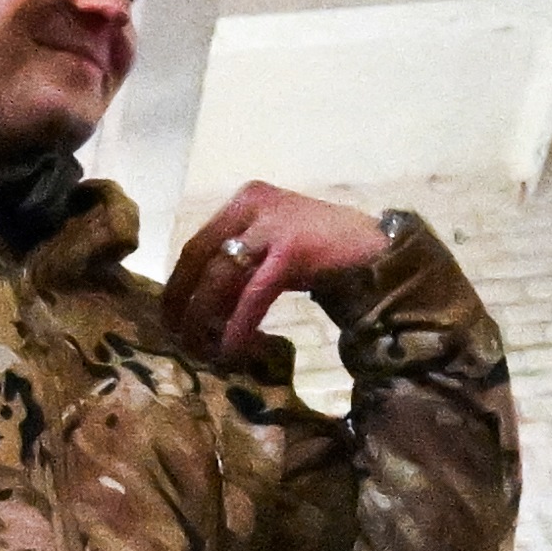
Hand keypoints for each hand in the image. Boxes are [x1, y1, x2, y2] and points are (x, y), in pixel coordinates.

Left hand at [165, 185, 396, 361]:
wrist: (381, 253)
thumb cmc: (329, 254)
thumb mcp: (277, 246)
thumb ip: (245, 258)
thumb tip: (206, 299)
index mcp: (246, 200)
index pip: (198, 242)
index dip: (178, 282)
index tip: (170, 313)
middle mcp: (253, 206)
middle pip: (200, 256)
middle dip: (183, 301)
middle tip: (176, 336)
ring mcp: (273, 227)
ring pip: (221, 276)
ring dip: (205, 317)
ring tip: (202, 349)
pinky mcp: (292, 252)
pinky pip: (253, 296)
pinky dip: (239, 326)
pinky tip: (233, 349)